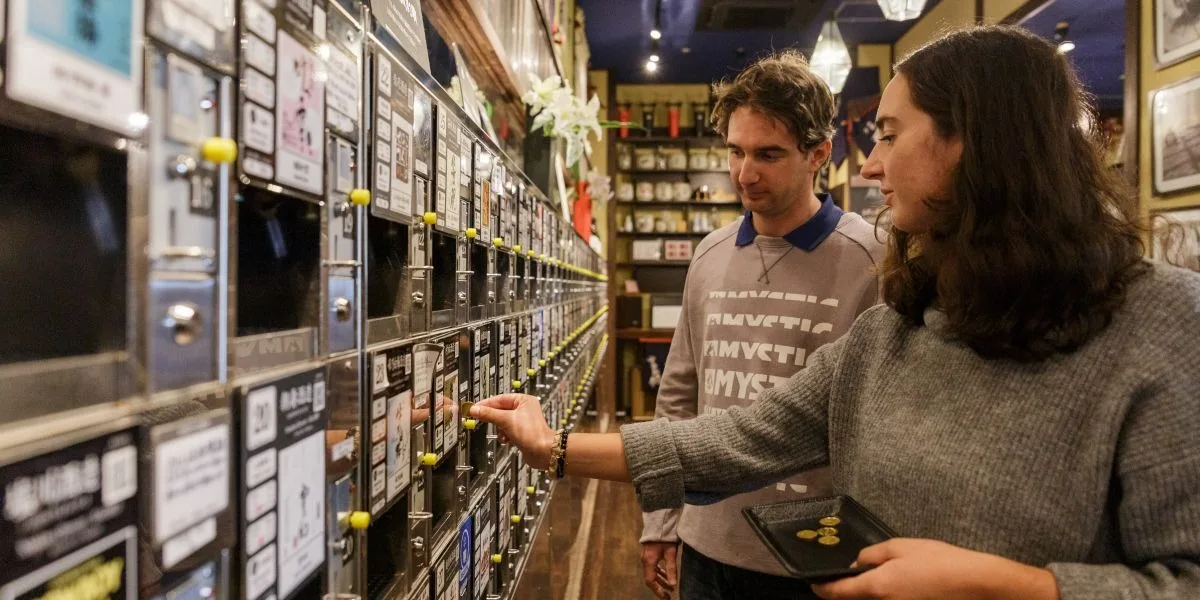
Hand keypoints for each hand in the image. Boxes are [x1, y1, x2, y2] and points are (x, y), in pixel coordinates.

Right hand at [471, 394, 556, 469]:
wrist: (543, 452)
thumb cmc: (531, 433)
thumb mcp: (506, 421)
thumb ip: (488, 414)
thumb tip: (474, 409)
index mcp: (523, 400)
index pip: (499, 399)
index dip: (486, 404)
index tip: (473, 408)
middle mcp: (524, 408)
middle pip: (500, 410)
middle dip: (494, 418)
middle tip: (480, 419)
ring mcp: (523, 420)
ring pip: (502, 421)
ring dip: (500, 428)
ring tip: (503, 433)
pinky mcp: (521, 432)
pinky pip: (507, 430)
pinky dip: (504, 435)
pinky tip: (507, 439)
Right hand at [641, 541, 679, 599]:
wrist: (659, 522)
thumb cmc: (665, 537)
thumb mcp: (670, 553)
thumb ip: (671, 569)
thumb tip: (673, 585)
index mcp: (649, 561)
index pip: (650, 581)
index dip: (658, 590)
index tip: (666, 597)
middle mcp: (645, 560)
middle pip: (650, 578)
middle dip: (659, 587)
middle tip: (668, 595)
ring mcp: (646, 557)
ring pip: (652, 573)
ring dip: (660, 580)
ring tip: (670, 586)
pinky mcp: (649, 553)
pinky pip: (653, 567)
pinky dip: (659, 573)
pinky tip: (666, 574)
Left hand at [811, 539, 1058, 599]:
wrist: (974, 584)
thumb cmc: (938, 561)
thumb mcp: (900, 547)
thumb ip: (872, 556)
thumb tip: (856, 564)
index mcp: (877, 588)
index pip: (838, 593)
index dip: (822, 588)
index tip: (814, 584)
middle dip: (848, 590)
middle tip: (848, 577)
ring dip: (870, 592)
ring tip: (877, 576)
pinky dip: (887, 595)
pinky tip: (900, 584)